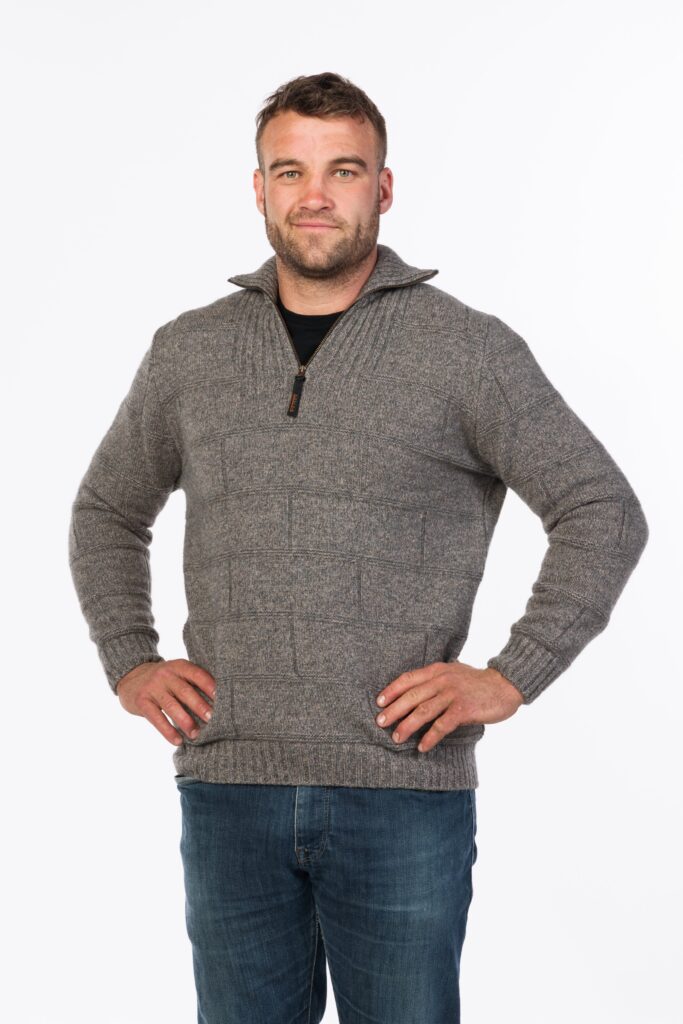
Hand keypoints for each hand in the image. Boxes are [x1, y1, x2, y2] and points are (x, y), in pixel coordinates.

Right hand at [116, 659, 216, 745]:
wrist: (131, 676)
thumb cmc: (164, 680)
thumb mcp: (177, 674)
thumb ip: (193, 683)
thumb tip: (218, 704)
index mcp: (179, 666)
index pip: (197, 675)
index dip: (210, 686)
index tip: (222, 699)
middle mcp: (166, 675)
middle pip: (185, 691)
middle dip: (200, 706)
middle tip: (212, 719)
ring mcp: (152, 688)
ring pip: (171, 706)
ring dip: (185, 722)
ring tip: (196, 735)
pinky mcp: (141, 701)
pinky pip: (156, 718)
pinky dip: (168, 731)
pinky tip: (178, 741)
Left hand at [374, 660, 524, 752]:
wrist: (505, 685)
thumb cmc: (477, 682)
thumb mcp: (453, 673)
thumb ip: (436, 680)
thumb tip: (414, 692)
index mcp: (437, 670)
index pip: (408, 679)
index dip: (392, 690)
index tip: (379, 702)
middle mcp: (442, 680)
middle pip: (412, 696)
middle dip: (394, 710)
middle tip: (380, 723)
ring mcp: (453, 694)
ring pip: (423, 711)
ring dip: (407, 726)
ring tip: (397, 738)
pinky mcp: (464, 709)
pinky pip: (442, 725)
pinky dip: (430, 737)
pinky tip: (422, 747)